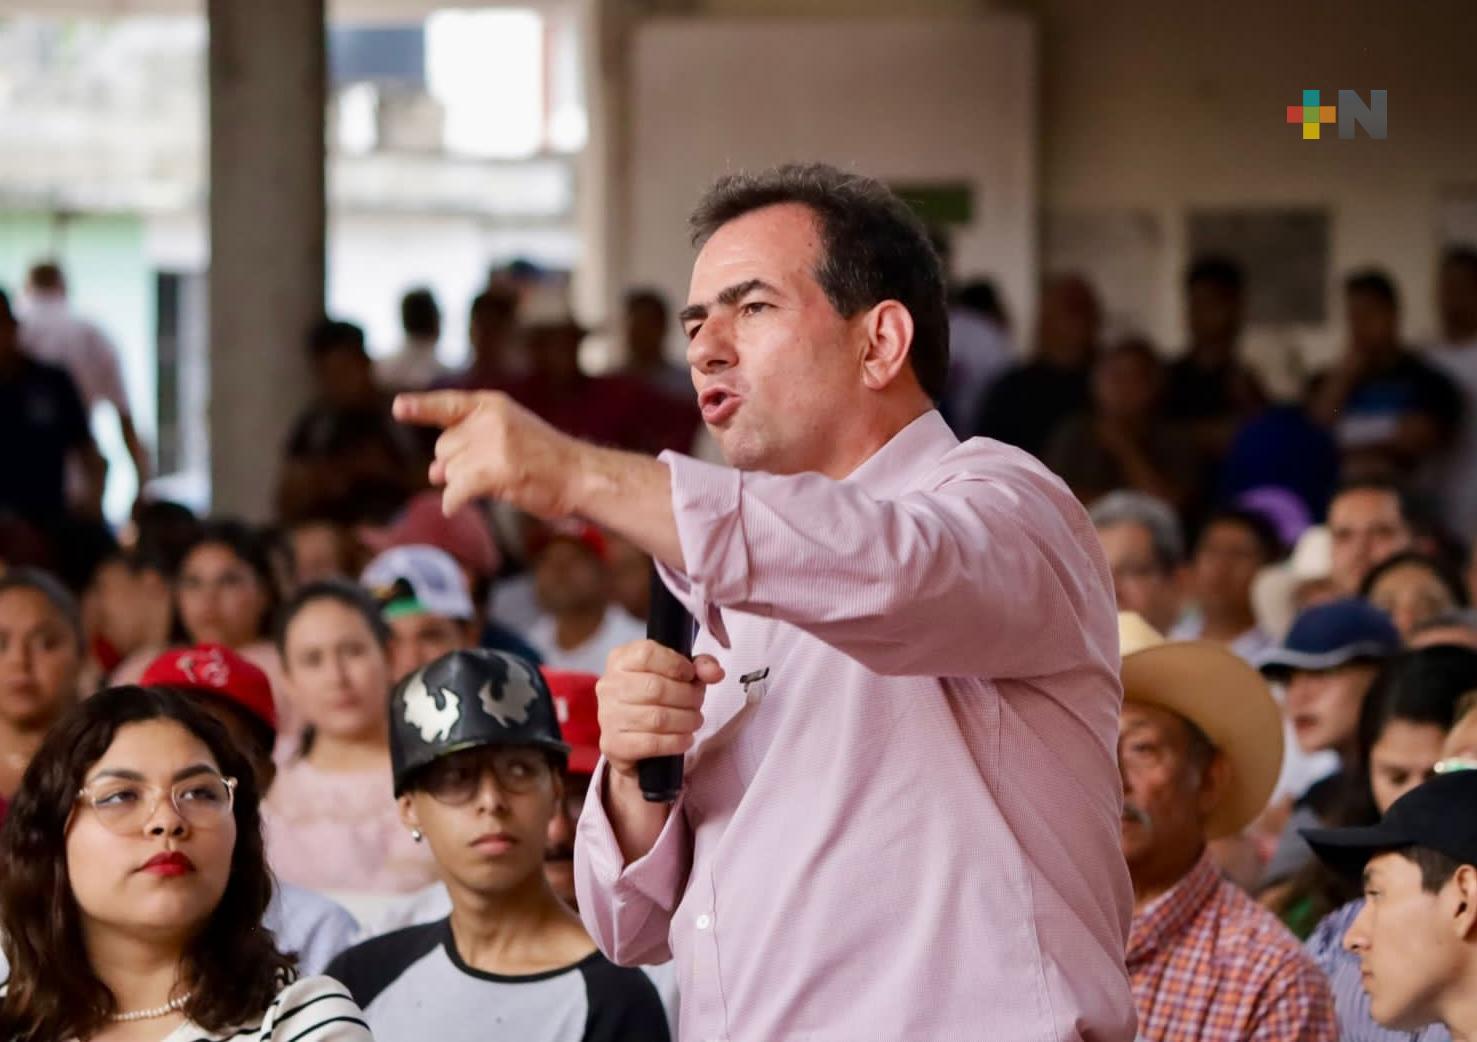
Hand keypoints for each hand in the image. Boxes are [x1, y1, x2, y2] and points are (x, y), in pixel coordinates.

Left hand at [394, 390, 583, 516]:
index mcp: (492, 406)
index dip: (421, 408)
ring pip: (448, 471)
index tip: (398, 407)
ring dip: (462, 484)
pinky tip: (456, 507)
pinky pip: (455, 491)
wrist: (580, 475)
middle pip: (443, 448)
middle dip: (455, 465)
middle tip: (488, 472)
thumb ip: (469, 447)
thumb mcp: (508, 438)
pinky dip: (452, 502)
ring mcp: (493, 444)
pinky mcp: (495, 470)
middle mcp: (489, 420)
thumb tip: (431, 473)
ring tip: (496, 483)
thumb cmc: (546, 461)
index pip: (448, 405)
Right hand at [597, 640, 724, 778]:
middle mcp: (609, 685)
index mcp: (621, 660)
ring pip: (657, 718)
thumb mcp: (676, 674)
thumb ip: (699, 666)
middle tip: (698, 703)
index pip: (647, 654)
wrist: (630, 739)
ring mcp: (609, 716)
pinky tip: (685, 738)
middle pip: (656, 688)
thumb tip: (715, 672)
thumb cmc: (654, 698)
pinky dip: (677, 741)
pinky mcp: (614, 744)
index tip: (690, 675)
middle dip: (688, 697)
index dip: (676, 664)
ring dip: (686, 720)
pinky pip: (652, 743)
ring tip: (694, 720)